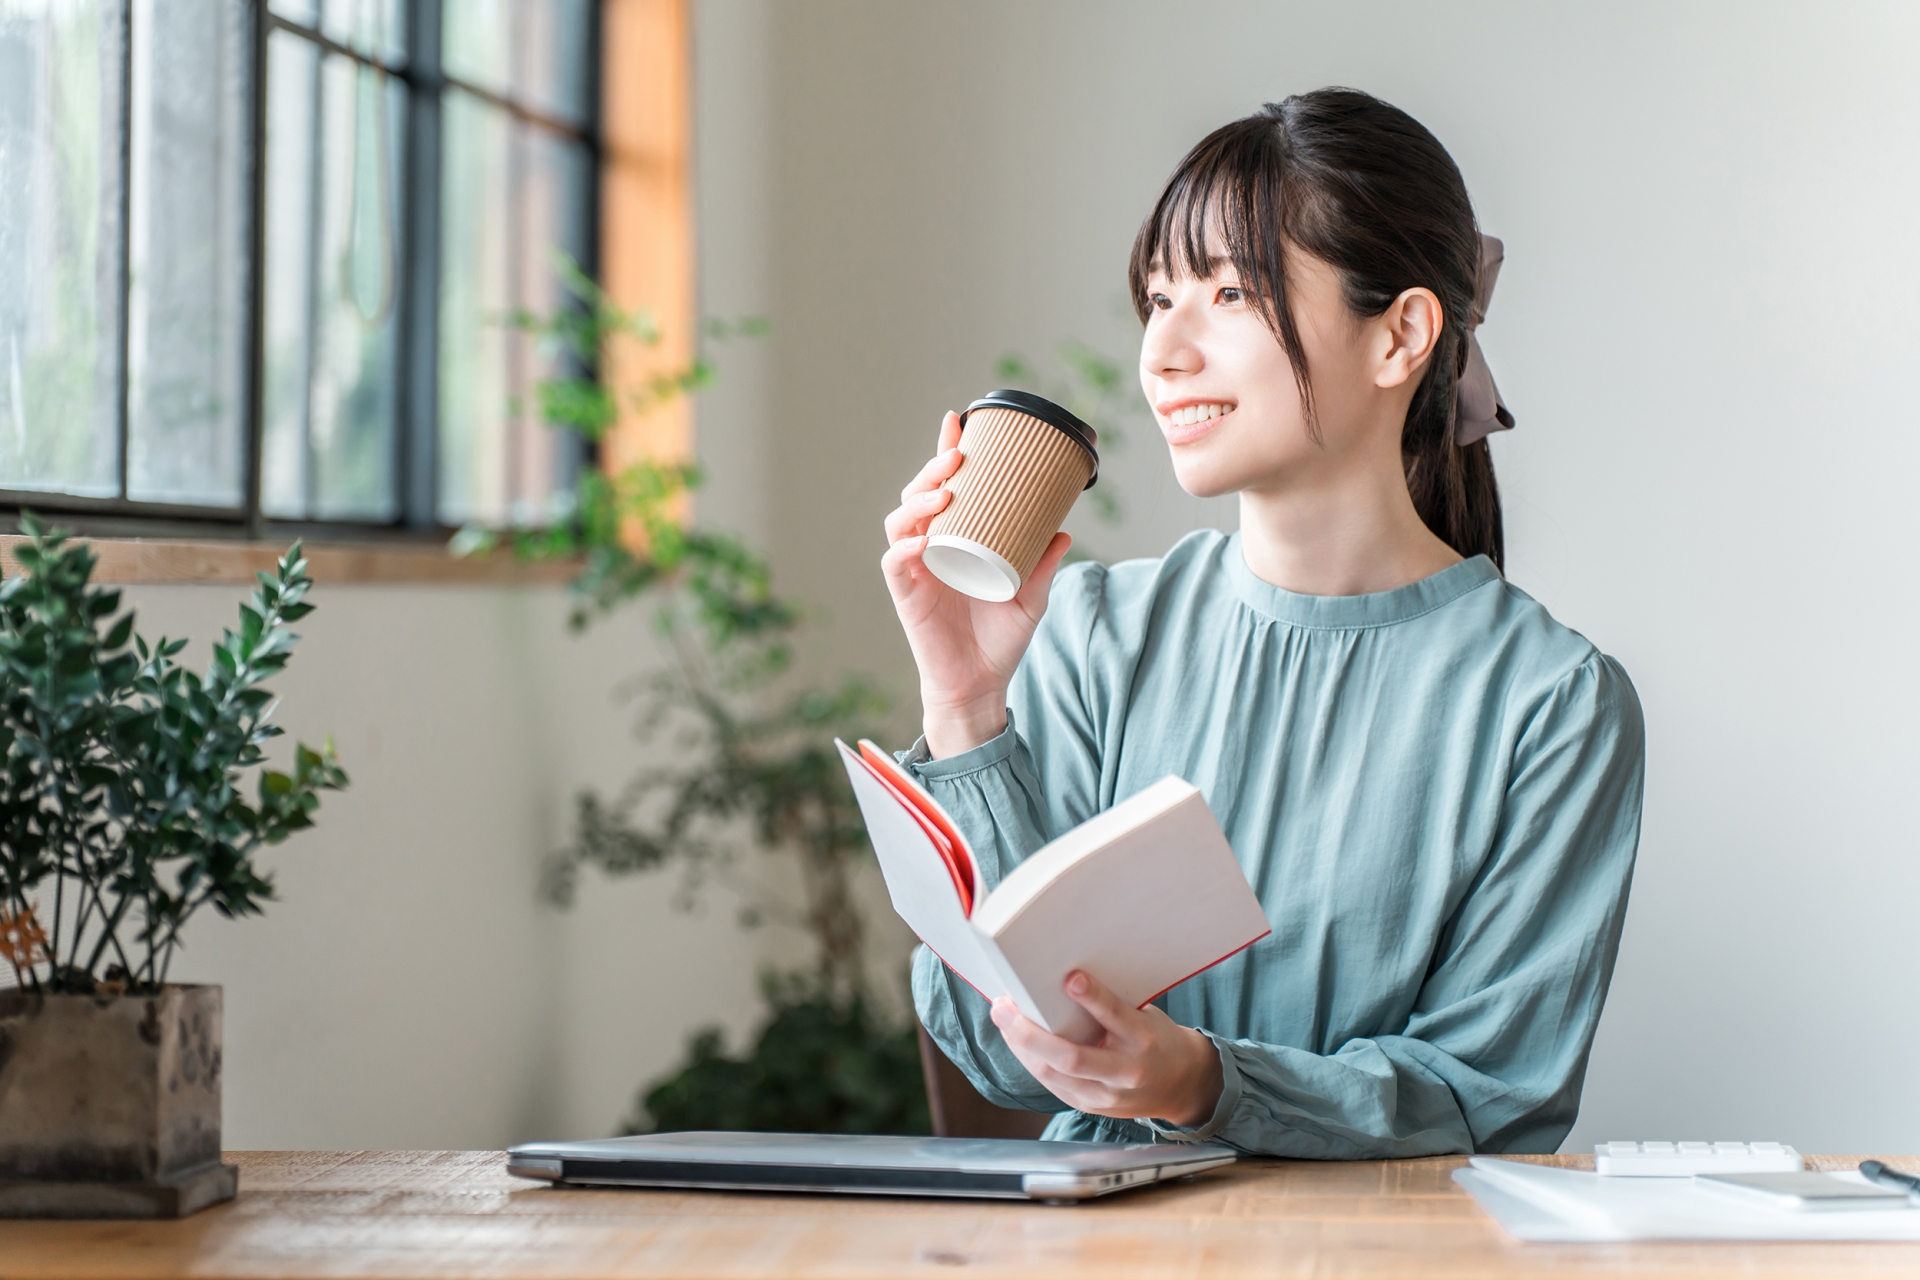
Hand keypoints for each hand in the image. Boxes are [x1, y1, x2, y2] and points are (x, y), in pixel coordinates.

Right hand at [881, 411, 1073, 757]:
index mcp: (955, 539)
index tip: (957, 420)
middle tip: (957, 455)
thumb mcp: (1032, 597)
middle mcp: (929, 547)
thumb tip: (1066, 531)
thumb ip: (1044, 566)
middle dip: (932, 468)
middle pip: (918, 495)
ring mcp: (915, 569)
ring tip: (944, 490)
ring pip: (901, 521)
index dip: (945, 452)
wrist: (981, 685)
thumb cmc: (1000, 640)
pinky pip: (896, 562)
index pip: (944, 487)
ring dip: (919, 500)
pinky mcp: (906, 594)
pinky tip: (924, 537)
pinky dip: (906, 546)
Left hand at [990, 971, 1223, 1128]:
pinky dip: (1031, 1061)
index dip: (1093, 998)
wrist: (1182, 1085)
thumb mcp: (1146, 1016)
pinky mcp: (1092, 1107)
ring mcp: (1107, 1096)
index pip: (1116, 1017)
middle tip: (1004, 1006)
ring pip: (1053, 1074)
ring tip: (1002, 1018)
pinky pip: (1053, 1085)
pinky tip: (1017, 1041)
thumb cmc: (1157, 1039)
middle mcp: (1125, 1072)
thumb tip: (1063, 978)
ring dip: (1021, 1047)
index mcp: (1144, 1040)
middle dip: (1030, 1033)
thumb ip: (1112, 1006)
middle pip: (1071, 1058)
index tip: (1070, 978)